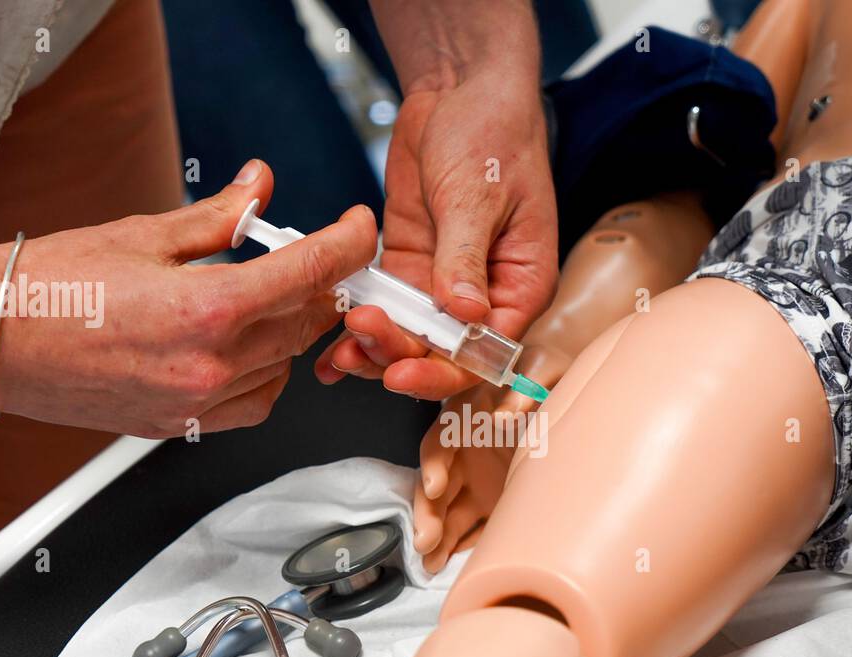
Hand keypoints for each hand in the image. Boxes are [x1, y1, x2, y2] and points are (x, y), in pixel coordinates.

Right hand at [0, 160, 377, 436]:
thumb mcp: (143, 233)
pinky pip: (254, 405)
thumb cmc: (48, 287)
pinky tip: (246, 348)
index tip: (359, 229)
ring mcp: (195, 402)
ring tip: (264, 299)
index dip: (348, 244)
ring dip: (291, 330)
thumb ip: (218, 216)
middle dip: (320, 284)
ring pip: (286, 366)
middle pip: (306, 322)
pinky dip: (266, 375)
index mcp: (205, 308)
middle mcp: (208, 364)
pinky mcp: (179, 426)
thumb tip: (259, 185)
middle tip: (312, 256)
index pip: (311, 272)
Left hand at [315, 70, 557, 400]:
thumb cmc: (494, 133)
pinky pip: (385, 306)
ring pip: (409, 336)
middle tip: (358, 343)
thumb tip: (465, 311)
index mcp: (520, 285)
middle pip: (442, 352)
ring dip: (374, 346)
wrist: (460, 88)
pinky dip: (360, 320)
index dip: (444, 369)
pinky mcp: (410, 266)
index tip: (403, 373)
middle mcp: (485, 294)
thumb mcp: (479, 195)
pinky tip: (331, 334)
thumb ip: (466, 257)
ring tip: (338, 350)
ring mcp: (443, 282)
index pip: (485, 351)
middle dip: (398, 356)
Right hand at [412, 344, 568, 571]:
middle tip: (426, 542)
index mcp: (467, 414)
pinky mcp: (495, 501)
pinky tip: (455, 566)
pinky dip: (465, 546)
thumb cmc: (547, 371)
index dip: (434, 463)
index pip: (441, 440)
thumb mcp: (540, 368)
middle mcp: (466, 450)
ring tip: (430, 567)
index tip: (435, 486)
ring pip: (450, 511)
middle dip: (428, 513)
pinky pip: (476, 526)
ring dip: (439, 537)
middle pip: (437, 483)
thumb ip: (524, 389)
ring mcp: (479, 479)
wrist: (569, 388)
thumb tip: (502, 418)